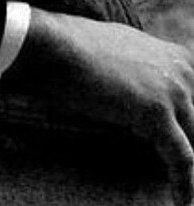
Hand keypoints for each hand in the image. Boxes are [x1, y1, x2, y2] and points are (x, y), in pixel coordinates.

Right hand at [8, 9, 193, 205]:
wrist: (55, 46)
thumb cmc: (75, 45)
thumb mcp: (121, 48)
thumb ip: (140, 67)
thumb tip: (132, 83)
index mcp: (179, 58)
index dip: (191, 126)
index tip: (186, 140)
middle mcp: (183, 72)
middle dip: (193, 142)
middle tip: (186, 171)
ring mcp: (172, 92)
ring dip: (192, 171)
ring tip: (187, 192)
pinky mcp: (156, 114)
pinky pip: (181, 158)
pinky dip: (185, 185)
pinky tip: (184, 202)